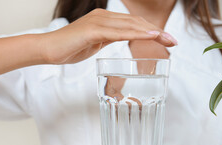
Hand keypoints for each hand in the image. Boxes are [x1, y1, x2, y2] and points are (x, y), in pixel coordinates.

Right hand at [39, 9, 177, 63]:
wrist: (48, 50)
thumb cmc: (68, 48)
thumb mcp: (94, 43)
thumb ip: (107, 39)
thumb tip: (120, 39)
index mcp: (104, 20)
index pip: (133, 24)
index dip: (151, 31)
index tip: (166, 40)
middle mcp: (103, 17)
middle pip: (136, 23)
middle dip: (158, 32)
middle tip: (174, 42)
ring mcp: (98, 22)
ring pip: (131, 26)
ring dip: (152, 33)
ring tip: (168, 40)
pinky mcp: (93, 31)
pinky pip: (119, 32)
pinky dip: (137, 34)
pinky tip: (151, 37)